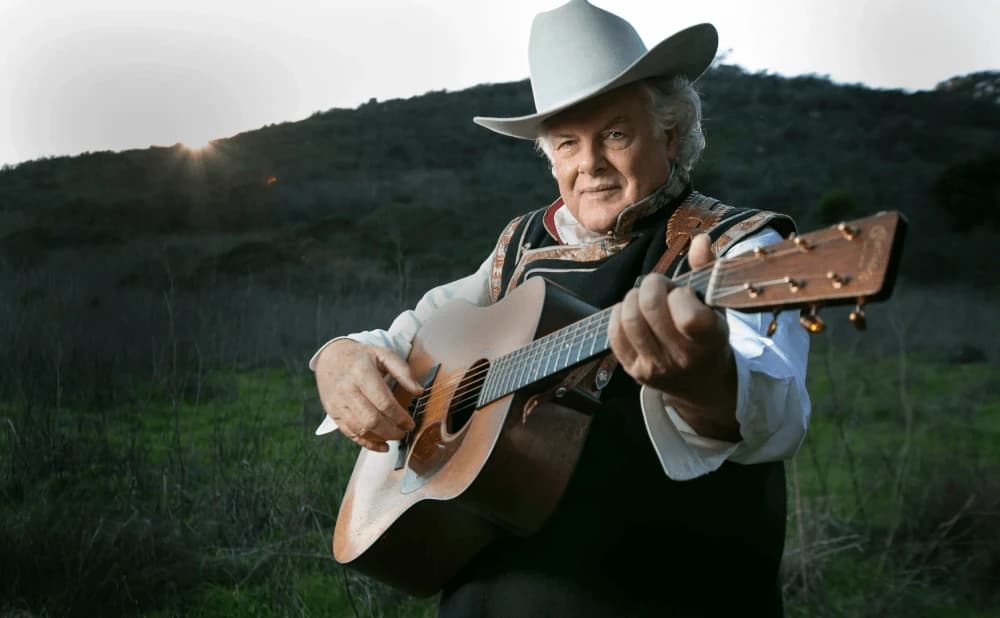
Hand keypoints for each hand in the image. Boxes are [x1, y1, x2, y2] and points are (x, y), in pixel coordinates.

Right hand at [314, 339, 421, 451]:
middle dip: (391, 431)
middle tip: (403, 432)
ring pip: (360, 429)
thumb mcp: (383, 355)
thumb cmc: (361, 357)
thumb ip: (403, 371)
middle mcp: (347, 389)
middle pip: (372, 420)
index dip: (400, 417)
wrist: (330, 356)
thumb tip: (419, 391)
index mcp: (362, 373)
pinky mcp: (333, 413)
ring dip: (381, 438)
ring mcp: (338, 403)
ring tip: (394, 436)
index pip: (384, 402)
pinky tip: (381, 445)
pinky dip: (367, 444)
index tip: (410, 423)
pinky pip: (350, 434)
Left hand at [607, 233, 739, 440]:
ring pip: (629, 319)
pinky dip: (619, 314)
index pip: (689, 315)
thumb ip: (707, 270)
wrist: (702, 384)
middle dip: (652, 285)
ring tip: (646, 299)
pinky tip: (633, 313)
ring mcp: (656, 367)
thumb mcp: (717, 306)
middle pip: (650, 307)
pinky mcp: (634, 371)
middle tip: (660, 288)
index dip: (680, 294)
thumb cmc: (709, 337)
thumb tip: (699, 239)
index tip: (684, 293)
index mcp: (710, 340)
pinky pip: (614, 334)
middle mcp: (683, 357)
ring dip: (633, 298)